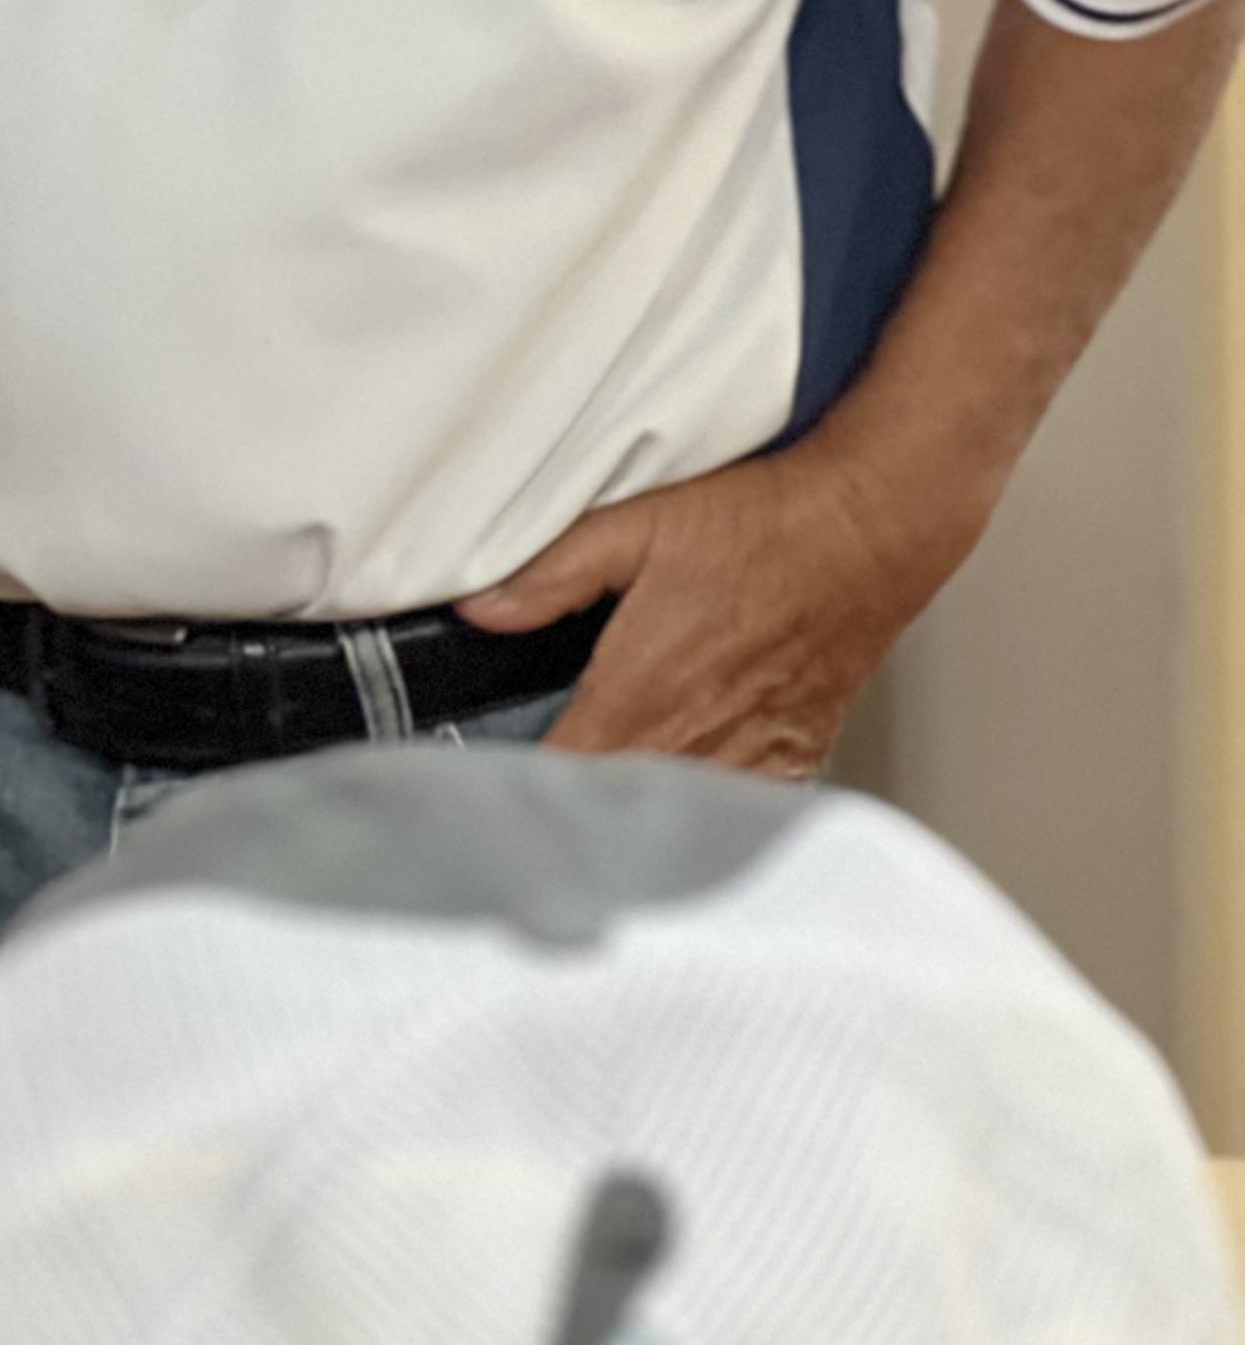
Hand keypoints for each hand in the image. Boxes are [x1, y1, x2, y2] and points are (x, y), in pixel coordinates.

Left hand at [458, 442, 939, 775]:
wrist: (865, 532)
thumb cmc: (757, 527)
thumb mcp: (638, 527)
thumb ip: (552, 574)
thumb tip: (480, 609)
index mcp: (643, 695)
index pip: (566, 778)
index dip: (527, 793)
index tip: (499, 791)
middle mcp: (696, 742)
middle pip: (618, 808)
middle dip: (578, 808)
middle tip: (543, 795)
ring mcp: (751, 758)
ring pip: (680, 817)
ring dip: (643, 815)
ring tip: (607, 802)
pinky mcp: (795, 758)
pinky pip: (740, 808)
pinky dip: (709, 808)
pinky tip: (686, 790)